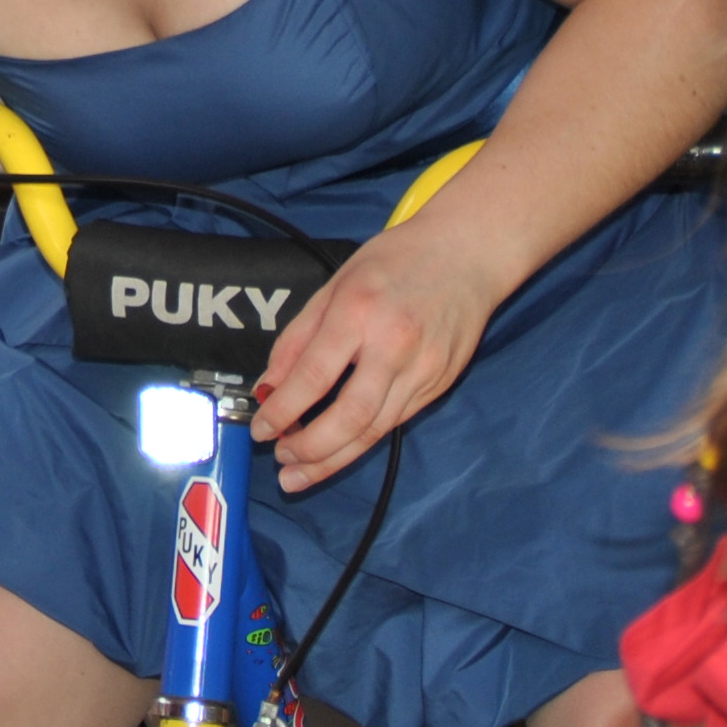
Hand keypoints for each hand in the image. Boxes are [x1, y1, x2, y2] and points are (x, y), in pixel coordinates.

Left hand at [249, 222, 504, 493]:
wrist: (465, 254)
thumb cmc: (396, 260)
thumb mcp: (335, 284)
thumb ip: (299, 337)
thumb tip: (270, 385)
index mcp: (358, 312)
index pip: (313, 377)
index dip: (282, 411)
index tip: (261, 429)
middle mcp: (393, 346)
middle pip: (348, 418)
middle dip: (309, 450)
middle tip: (281, 461)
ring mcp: (422, 370)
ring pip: (373, 432)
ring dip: (333, 459)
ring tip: (301, 473)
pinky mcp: (438, 385)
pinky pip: (394, 422)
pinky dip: (362, 442)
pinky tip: (339, 450)